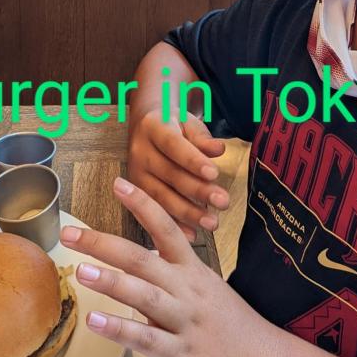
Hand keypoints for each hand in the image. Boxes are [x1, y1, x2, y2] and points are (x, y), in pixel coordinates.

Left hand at [60, 177, 271, 356]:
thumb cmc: (230, 325)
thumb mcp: (206, 287)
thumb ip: (174, 272)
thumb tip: (141, 258)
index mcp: (192, 269)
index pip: (166, 227)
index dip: (142, 204)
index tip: (118, 183)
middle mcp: (185, 289)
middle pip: (141, 258)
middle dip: (103, 244)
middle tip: (70, 233)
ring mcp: (182, 320)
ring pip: (143, 295)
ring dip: (110, 281)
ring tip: (80, 270)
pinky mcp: (178, 352)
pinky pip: (145, 338)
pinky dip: (118, 328)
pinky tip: (94, 320)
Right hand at [127, 110, 228, 240]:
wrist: (144, 127)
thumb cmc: (172, 125)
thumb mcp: (187, 122)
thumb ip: (202, 137)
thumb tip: (218, 149)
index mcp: (152, 127)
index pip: (173, 144)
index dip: (192, 160)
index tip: (213, 173)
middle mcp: (139, 151)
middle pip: (169, 173)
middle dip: (197, 190)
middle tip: (222, 201)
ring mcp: (135, 174)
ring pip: (161, 196)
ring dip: (187, 212)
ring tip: (212, 222)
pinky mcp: (135, 193)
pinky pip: (153, 212)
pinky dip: (173, 224)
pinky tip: (192, 234)